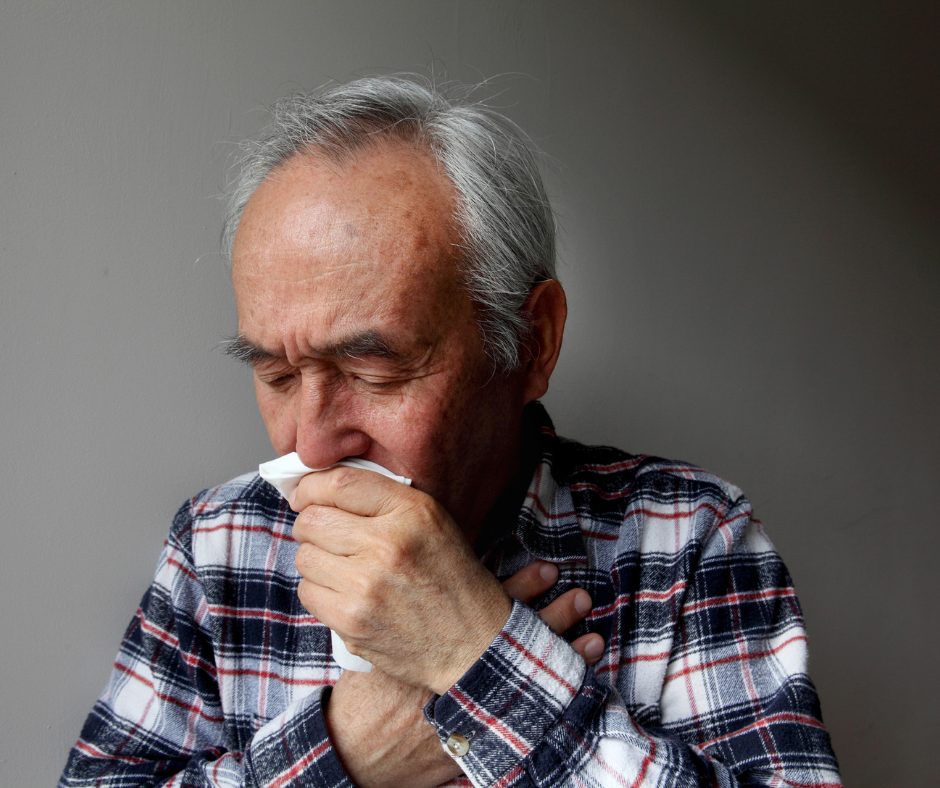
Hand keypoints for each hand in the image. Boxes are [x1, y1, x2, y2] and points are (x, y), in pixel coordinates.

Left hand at [292, 466, 512, 693]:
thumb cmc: (449, 577)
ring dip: (316, 560)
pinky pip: (307, 591)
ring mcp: (366, 584)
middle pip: (312, 520)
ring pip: (304, 556)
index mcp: (410, 512)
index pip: (340, 483)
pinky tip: (345, 593)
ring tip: (343, 568)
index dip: (311, 487)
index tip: (304, 495)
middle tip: (326, 535)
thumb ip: (384, 500)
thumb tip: (321, 489)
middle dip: (311, 525)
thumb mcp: (432, 522)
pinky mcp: (351, 620)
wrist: (472, 642)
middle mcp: (387, 543)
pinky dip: (319, 591)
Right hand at [324, 560, 605, 787]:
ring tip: (594, 638)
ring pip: (530, 680)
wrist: (359, 748)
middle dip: (553, 619)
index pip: (491, 611)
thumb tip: (427, 566)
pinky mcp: (481, 736)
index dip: (522, 589)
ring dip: (564, 657)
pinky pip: (528, 716)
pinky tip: (578, 688)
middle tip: (581, 596)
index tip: (548, 570)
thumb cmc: (367, 691)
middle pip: (519, 643)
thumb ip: (405, 611)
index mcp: (440, 648)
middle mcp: (464, 678)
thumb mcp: (380, 642)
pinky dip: (552, 698)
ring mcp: (475, 710)